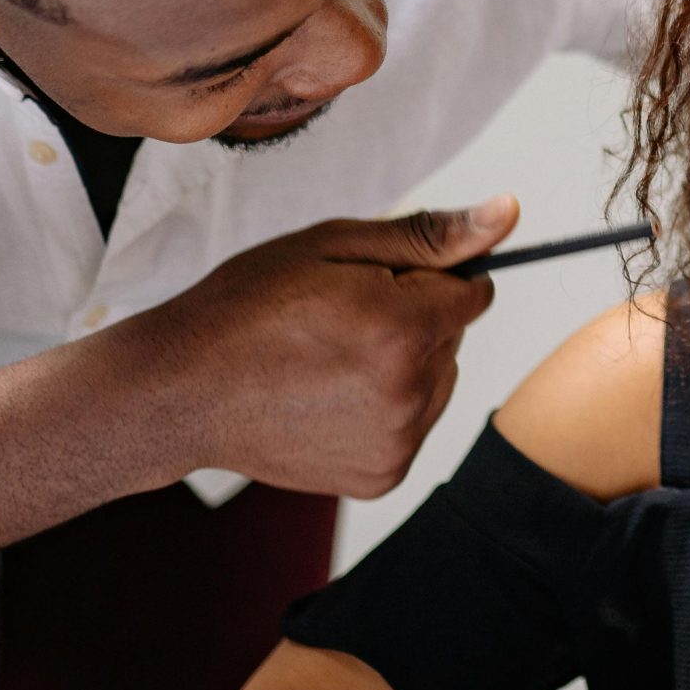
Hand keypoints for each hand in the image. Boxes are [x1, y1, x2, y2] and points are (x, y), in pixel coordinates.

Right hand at [113, 196, 519, 496]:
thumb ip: (429, 235)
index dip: (428, 278)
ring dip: (403, 368)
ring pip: (436, 384)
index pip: (474, 292)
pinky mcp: (381, 476)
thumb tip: (508, 212)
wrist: (182, 390)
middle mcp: (411, 393)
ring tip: (328, 361)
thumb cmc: (249, 306)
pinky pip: (410, 426)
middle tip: (338, 322)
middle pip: (453, 340)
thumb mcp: (334, 246)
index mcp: (405, 328)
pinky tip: (327, 398)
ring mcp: (397, 442)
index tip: (377, 283)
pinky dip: (383, 411)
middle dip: (414, 322)